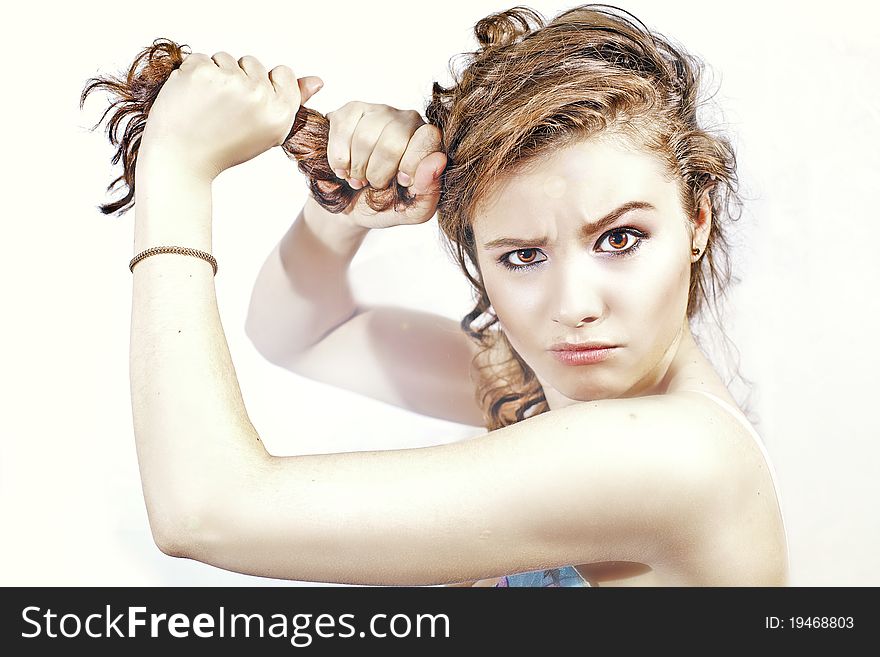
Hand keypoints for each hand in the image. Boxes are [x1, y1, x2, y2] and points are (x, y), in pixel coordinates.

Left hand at [140, 51, 323, 181]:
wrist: (182, 160)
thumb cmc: (225, 146)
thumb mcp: (267, 130)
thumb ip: (292, 101)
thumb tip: (318, 81)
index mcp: (281, 113)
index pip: (284, 73)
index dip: (265, 85)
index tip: (249, 106)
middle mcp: (260, 96)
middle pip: (253, 63)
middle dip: (238, 79)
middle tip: (225, 111)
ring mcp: (230, 82)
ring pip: (226, 58)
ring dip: (215, 76)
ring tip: (207, 106)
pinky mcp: (202, 72)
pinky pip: (201, 57)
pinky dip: (193, 75)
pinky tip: (192, 99)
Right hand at [325, 101, 446, 227]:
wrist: (352, 206)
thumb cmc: (387, 206)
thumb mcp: (414, 211)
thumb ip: (431, 191)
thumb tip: (438, 160)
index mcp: (429, 141)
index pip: (428, 137)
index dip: (411, 164)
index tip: (402, 182)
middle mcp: (407, 120)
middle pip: (392, 142)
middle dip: (378, 173)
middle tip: (375, 184)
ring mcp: (379, 111)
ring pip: (365, 138)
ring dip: (357, 169)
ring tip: (359, 178)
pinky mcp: (351, 111)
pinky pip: (343, 131)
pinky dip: (339, 159)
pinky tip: (344, 168)